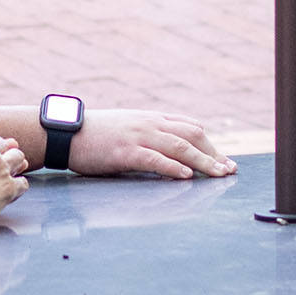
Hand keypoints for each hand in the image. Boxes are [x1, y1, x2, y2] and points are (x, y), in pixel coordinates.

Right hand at [67, 109, 235, 179]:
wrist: (65, 132)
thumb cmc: (95, 135)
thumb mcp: (128, 128)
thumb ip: (150, 135)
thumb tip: (171, 152)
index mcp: (152, 118)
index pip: (190, 128)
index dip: (210, 145)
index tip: (224, 160)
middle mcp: (150, 124)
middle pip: (192, 136)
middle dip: (213, 153)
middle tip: (229, 170)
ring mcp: (138, 136)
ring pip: (179, 147)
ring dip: (202, 161)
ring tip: (219, 174)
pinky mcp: (125, 151)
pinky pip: (154, 158)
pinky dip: (172, 167)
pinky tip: (186, 175)